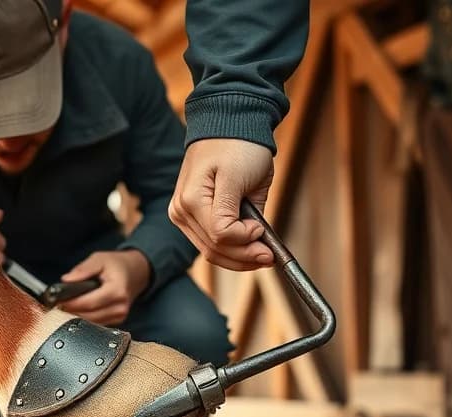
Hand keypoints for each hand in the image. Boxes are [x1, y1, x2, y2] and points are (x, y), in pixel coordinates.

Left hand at [59, 250, 150, 325]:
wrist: (136, 272)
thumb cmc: (117, 265)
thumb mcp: (99, 259)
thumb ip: (82, 269)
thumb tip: (66, 280)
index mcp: (117, 290)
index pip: (89, 303)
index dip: (71, 303)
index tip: (57, 301)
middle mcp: (120, 306)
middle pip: (89, 316)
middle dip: (72, 311)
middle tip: (58, 304)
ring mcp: (120, 316)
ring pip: (92, 323)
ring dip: (77, 316)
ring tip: (66, 306)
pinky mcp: (118, 321)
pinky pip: (97, 324)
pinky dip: (86, 318)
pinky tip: (78, 310)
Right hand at [169, 138, 274, 270]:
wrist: (227, 123)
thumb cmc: (238, 145)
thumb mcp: (238, 177)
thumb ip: (233, 212)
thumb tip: (247, 239)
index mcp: (191, 200)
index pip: (221, 236)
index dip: (245, 239)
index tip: (263, 229)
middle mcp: (181, 211)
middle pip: (215, 249)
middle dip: (245, 256)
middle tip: (270, 256)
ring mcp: (183, 215)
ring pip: (211, 252)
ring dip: (238, 258)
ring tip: (262, 256)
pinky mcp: (189, 216)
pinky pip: (209, 242)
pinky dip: (230, 249)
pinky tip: (248, 248)